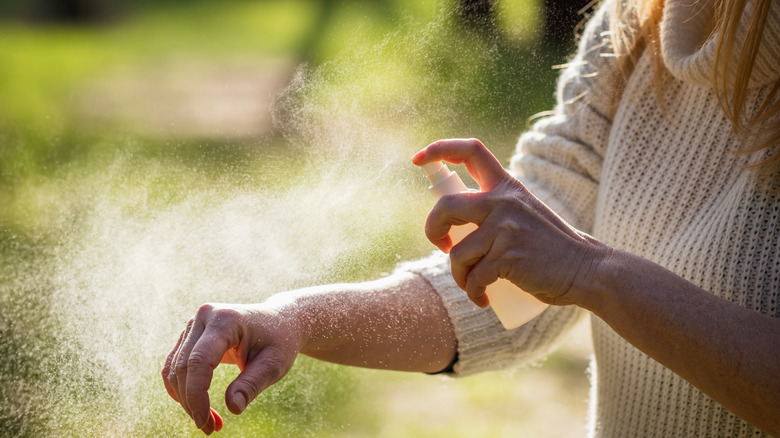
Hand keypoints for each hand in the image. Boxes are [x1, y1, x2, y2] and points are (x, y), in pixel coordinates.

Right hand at [162, 301, 304, 434]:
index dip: (197, 395)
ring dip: (186, 399)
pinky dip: (182, 389)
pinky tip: (197, 407)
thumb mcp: (273, 364)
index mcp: (226, 320)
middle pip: (183, 367)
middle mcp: (205, 317)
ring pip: (175, 368)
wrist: (281, 321)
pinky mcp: (191, 334)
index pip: (199, 361)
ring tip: (209, 422)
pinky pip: (175, 365)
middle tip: (210, 428)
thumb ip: (251, 384)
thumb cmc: (279, 341)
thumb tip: (232, 408)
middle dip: (192, 403)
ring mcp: (195, 324)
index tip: (206, 423)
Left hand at [412, 138, 609, 307]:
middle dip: (433, 229)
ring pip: (457, 253)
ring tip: (473, 285)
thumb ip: (495, 210)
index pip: (471, 151)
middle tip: (443, 245)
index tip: (418, 159)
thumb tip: (453, 224)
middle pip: (446, 205)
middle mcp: (504, 201)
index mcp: (507, 186)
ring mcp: (506, 228)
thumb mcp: (523, 214)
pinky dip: (473, 293)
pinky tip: (483, 299)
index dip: (439, 149)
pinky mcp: (508, 256)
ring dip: (458, 275)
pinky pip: (474, 278)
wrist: (586, 270)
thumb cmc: (550, 247)